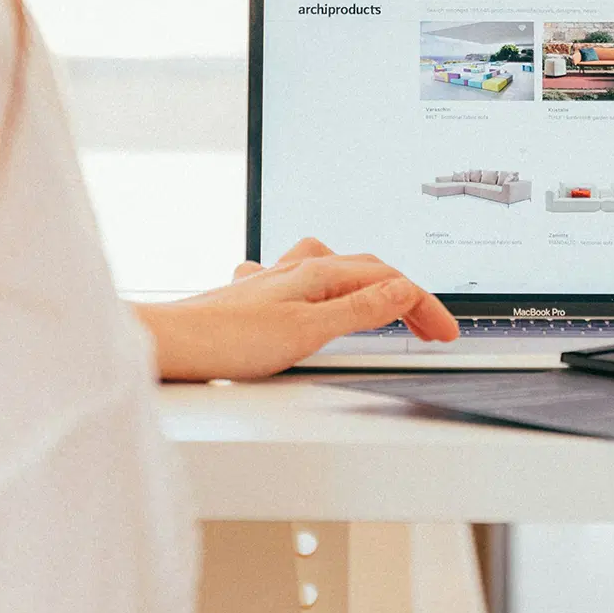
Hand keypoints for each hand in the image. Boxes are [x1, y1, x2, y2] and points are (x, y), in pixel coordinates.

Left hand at [133, 238, 457, 381]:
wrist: (168, 343)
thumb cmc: (226, 340)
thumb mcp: (308, 331)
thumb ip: (359, 310)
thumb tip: (404, 291)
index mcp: (317, 272)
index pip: (388, 282)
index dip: (424, 307)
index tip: (445, 333)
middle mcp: (296, 269)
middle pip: (367, 271)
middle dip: (405, 296)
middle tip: (430, 329)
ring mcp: (275, 281)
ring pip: (335, 269)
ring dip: (368, 285)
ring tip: (386, 305)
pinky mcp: (255, 298)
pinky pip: (302, 281)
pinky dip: (326, 290)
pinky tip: (314, 300)